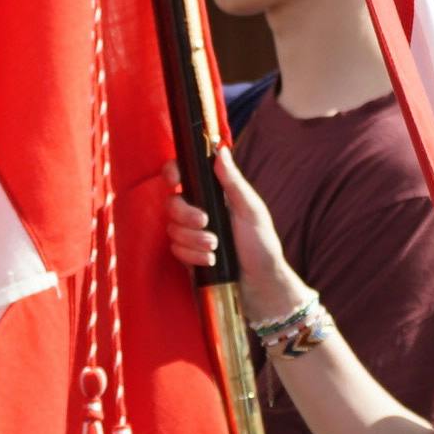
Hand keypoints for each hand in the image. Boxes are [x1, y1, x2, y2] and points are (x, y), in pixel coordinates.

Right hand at [163, 149, 312, 326]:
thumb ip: (233, 182)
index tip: (175, 181)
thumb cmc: (261, 244)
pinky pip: (175, 249)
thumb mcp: (251, 210)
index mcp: (214, 194)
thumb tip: (221, 150)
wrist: (258, 283)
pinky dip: (192, 256)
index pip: (184, 175)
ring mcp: (191, 233)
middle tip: (206, 223)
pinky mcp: (187, 254)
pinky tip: (210, 261)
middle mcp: (199, 210)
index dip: (173, 173)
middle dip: (185, 214)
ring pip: (172, 228)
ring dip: (193, 239)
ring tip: (215, 248)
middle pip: (172, 202)